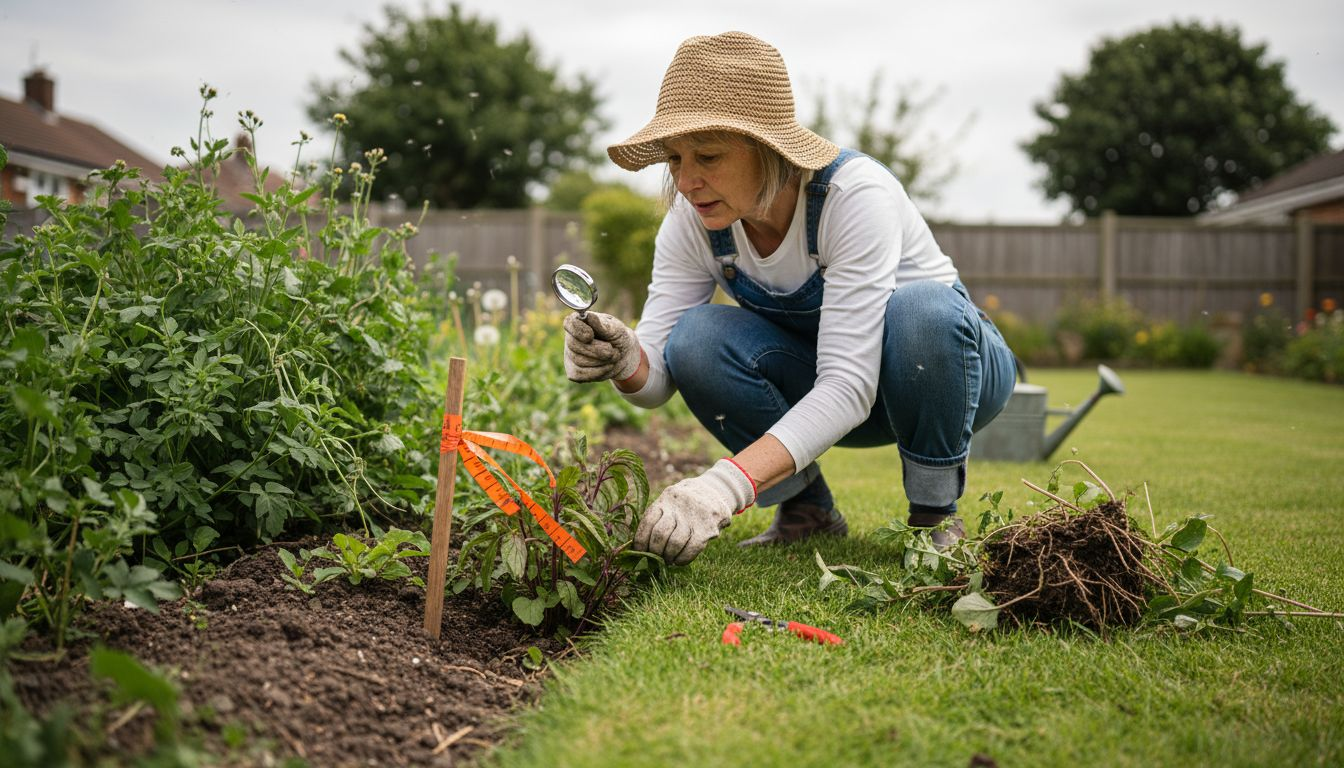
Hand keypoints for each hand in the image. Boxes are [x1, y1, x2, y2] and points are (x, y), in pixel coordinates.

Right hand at [564, 311, 641, 382]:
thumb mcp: (615, 329)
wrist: (624, 356)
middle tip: (612, 350)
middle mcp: (571, 338)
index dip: (578, 331)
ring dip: (601, 361)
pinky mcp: (574, 372)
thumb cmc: (618, 337)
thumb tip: (590, 316)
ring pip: (579, 361)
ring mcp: (570, 356)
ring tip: (614, 356)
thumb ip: (603, 325)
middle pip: (575, 345)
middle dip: (597, 350)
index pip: (570, 324)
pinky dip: (598, 372)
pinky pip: (581, 375)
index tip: (590, 335)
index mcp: (579, 322)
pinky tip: (608, 366)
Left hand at [634, 459, 755, 565]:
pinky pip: (691, 549)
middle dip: (655, 551)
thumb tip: (640, 546)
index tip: (640, 551)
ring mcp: (694, 517)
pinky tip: (679, 561)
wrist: (718, 490)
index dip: (641, 541)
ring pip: (674, 543)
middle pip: (660, 534)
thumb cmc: (687, 502)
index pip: (648, 521)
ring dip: (668, 556)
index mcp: (666, 498)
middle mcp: (679, 506)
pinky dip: (682, 559)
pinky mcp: (707, 529)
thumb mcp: (672, 500)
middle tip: (654, 558)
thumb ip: (659, 517)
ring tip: (667, 560)